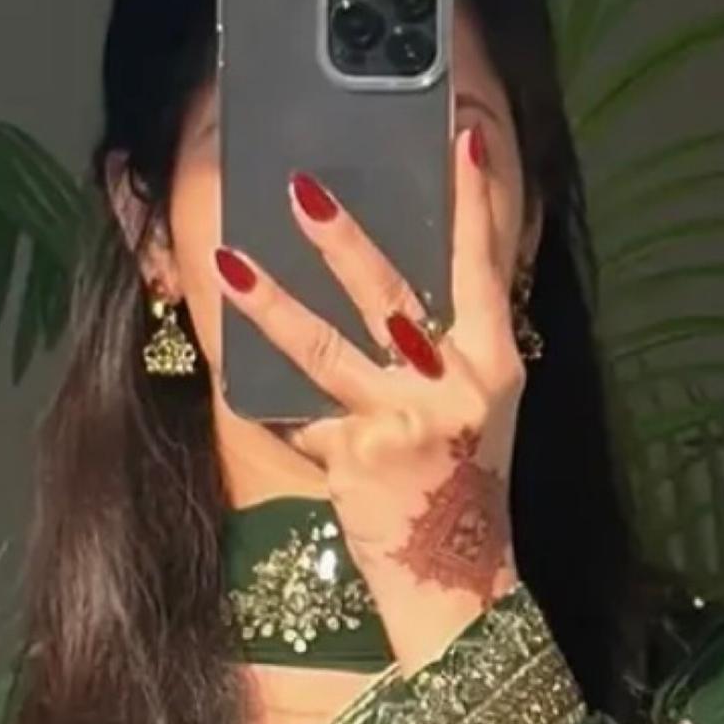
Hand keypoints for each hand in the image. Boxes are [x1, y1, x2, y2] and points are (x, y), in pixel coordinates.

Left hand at [209, 121, 526, 666]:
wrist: (456, 585)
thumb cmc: (460, 494)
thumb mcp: (477, 413)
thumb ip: (449, 354)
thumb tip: (401, 301)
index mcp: (494, 362)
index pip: (485, 265)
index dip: (474, 203)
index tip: (460, 138)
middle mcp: (454, 382)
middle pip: (388, 294)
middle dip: (341, 238)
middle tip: (299, 188)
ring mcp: (403, 417)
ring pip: (325, 348)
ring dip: (271, 304)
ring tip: (228, 264)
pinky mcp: (357, 455)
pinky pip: (305, 418)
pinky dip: (280, 409)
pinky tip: (245, 387)